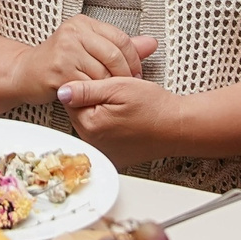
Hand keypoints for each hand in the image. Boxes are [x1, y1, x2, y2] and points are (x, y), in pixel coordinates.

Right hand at [10, 16, 154, 104]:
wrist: (25, 74)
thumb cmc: (60, 62)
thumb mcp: (90, 49)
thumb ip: (120, 47)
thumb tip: (152, 43)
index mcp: (82, 23)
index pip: (120, 39)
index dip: (134, 59)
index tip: (137, 74)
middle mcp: (73, 33)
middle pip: (114, 55)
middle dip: (126, 75)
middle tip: (128, 87)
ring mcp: (64, 51)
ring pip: (102, 73)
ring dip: (110, 88)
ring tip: (111, 94)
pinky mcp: (58, 71)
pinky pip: (88, 86)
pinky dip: (96, 95)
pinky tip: (95, 99)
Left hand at [56, 74, 183, 166]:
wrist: (178, 127)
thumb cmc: (155, 107)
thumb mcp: (119, 88)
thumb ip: (86, 89)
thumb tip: (62, 90)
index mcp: (91, 125)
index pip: (71, 98)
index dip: (88, 85)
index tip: (104, 83)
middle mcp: (94, 143)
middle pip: (79, 112)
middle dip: (93, 100)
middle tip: (117, 96)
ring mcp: (104, 152)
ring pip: (91, 123)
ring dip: (101, 113)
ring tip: (123, 109)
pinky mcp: (114, 156)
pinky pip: (102, 136)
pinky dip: (110, 127)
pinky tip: (125, 121)